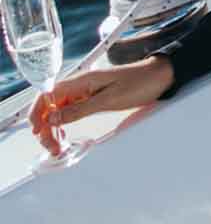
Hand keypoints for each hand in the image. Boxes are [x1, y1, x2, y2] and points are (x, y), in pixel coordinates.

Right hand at [28, 56, 172, 153]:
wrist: (160, 76)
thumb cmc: (139, 84)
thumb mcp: (109, 100)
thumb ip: (80, 109)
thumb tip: (54, 118)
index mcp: (80, 80)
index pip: (47, 95)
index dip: (38, 113)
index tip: (37, 131)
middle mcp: (79, 84)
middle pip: (50, 104)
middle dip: (45, 125)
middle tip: (51, 147)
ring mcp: (85, 90)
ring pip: (59, 109)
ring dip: (53, 126)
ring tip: (56, 145)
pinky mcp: (93, 96)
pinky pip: (71, 109)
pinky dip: (64, 122)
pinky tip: (63, 133)